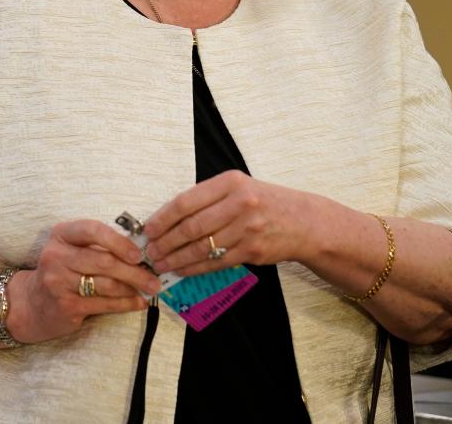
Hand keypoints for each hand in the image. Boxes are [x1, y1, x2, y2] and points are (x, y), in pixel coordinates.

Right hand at [6, 219, 160, 343]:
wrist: (30, 304)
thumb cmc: (62, 272)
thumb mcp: (72, 251)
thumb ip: (99, 247)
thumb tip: (142, 253)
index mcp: (61, 235)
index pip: (92, 230)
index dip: (119, 241)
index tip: (139, 254)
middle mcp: (56, 255)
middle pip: (103, 261)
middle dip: (134, 271)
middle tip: (155, 278)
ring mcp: (58, 282)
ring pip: (106, 284)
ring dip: (133, 288)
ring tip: (149, 290)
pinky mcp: (65, 305)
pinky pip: (104, 304)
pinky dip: (125, 304)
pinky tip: (138, 303)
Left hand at [143, 170, 310, 275]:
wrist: (303, 221)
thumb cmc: (264, 202)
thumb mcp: (238, 188)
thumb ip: (208, 198)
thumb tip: (168, 217)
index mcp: (230, 182)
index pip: (187, 201)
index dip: (163, 217)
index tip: (148, 228)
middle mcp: (239, 203)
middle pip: (191, 226)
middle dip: (166, 241)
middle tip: (150, 250)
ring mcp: (247, 228)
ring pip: (202, 247)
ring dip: (177, 258)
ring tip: (161, 263)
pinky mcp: (251, 250)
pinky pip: (216, 262)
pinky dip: (195, 268)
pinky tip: (182, 270)